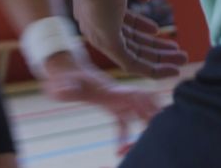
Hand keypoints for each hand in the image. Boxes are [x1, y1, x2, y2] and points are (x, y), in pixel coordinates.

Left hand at [40, 51, 158, 149]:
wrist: (66, 70)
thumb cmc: (64, 76)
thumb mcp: (62, 82)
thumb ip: (65, 88)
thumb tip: (65, 91)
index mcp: (109, 88)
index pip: (133, 94)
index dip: (145, 103)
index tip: (154, 114)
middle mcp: (117, 93)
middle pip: (142, 103)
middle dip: (152, 115)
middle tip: (158, 131)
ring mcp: (115, 100)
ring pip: (136, 113)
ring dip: (144, 124)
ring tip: (146, 141)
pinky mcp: (110, 106)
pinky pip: (122, 121)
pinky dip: (125, 133)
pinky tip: (119, 148)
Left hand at [72, 0, 188, 77]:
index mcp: (99, 5)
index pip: (120, 24)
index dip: (140, 29)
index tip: (157, 29)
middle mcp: (96, 23)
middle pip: (130, 42)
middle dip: (155, 49)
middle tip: (177, 52)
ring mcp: (100, 34)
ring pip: (133, 56)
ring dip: (159, 61)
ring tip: (182, 60)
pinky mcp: (107, 41)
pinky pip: (132, 63)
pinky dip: (153, 69)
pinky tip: (172, 69)